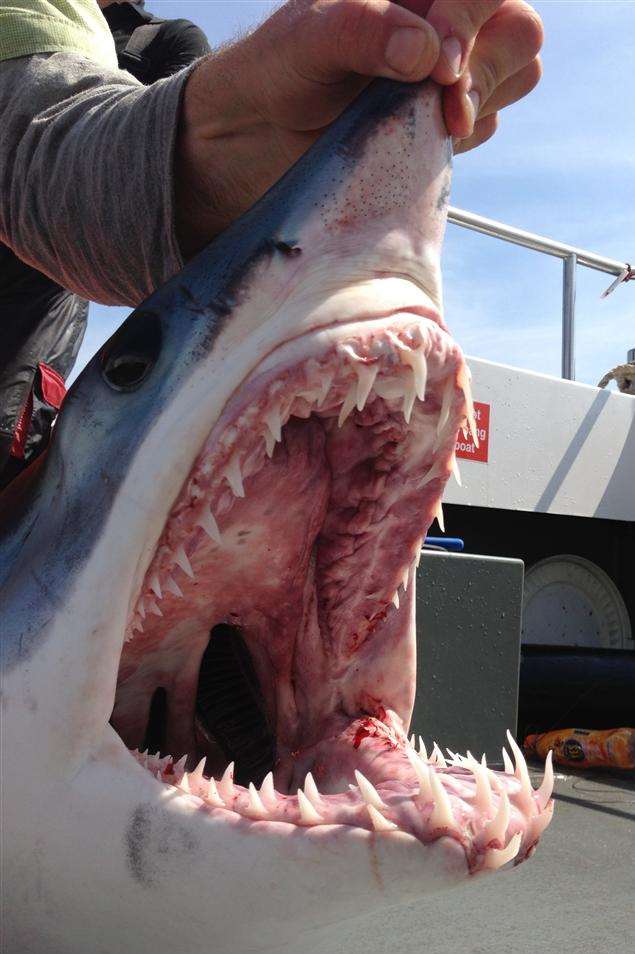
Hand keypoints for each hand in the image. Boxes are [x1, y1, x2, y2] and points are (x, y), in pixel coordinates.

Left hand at [176, 0, 542, 254]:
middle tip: (437, 104)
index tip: (438, 67)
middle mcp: (443, 19)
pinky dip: (460, 136)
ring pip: (514, 77)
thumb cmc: (276, 70)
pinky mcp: (445, 120)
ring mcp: (450, 71)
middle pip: (518, 32)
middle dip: (484, 68)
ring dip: (476, 104)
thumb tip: (428, 50)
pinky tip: (415, 139)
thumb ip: (363, 30)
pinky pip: (486, 124)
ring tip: (419, 122)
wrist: (257, 138)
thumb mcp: (306, 39)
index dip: (472, 20)